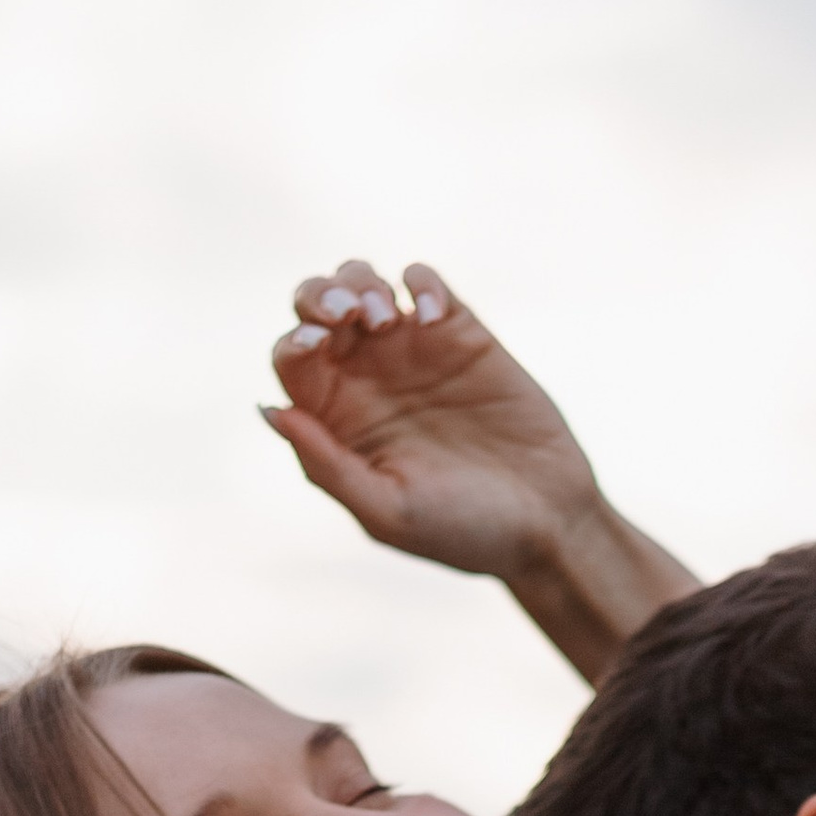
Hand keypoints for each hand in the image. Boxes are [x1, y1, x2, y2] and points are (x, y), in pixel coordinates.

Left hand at [265, 257, 599, 578]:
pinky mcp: (461, 334)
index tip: (316, 345)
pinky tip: (432, 317)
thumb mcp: (387, 511)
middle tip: (347, 316)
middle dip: (321, 295)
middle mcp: (367, 377)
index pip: (292, 358)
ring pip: (365, 283)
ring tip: (384, 317)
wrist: (546, 525)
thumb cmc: (462, 532)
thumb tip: (270, 410)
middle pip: (318, 306)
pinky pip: (425, 283)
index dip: (294, 340)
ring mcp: (413, 351)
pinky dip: (420, 282)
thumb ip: (326, 465)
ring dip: (361, 282)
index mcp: (337, 419)